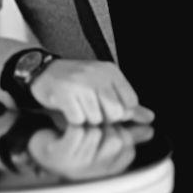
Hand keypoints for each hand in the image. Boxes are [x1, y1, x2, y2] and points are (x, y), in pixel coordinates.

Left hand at [27, 123, 155, 179]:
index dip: (120, 132)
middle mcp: (95, 172)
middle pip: (115, 139)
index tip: (107, 130)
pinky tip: (68, 129)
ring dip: (87, 124)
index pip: (128, 148)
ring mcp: (78, 164)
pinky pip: (78, 130)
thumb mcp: (102, 140)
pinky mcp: (62, 153)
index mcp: (107, 170)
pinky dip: (74, 123)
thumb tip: (150, 130)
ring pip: (96, 132)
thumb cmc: (75, 144)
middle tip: (93, 126)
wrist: (40, 148)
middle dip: (105, 126)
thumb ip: (128, 135)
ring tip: (78, 130)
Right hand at [30, 59, 153, 125]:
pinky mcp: (65, 93)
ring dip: (87, 120)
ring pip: (96, 119)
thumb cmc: (75, 81)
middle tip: (91, 109)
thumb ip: (127, 103)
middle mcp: (98, 75)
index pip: (130, 103)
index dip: (120, 112)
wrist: (43, 72)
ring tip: (79, 108)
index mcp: (111, 72)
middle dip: (104, 118)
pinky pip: (78, 119)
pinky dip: (73, 120)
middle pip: (115, 113)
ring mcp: (81, 83)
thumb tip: (149, 117)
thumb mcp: (104, 86)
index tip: (106, 108)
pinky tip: (69, 110)